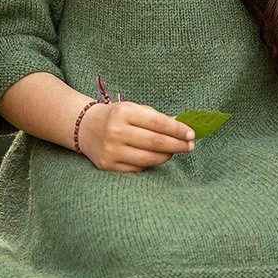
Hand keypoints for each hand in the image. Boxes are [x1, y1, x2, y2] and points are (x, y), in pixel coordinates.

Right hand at [76, 100, 195, 170]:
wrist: (85, 127)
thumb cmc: (117, 117)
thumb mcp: (134, 109)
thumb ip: (157, 118)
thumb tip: (182, 127)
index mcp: (124, 112)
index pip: (158, 123)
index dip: (177, 129)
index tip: (192, 134)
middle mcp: (116, 131)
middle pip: (155, 142)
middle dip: (177, 145)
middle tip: (190, 146)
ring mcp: (111, 150)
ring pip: (149, 158)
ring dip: (167, 156)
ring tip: (175, 152)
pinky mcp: (108, 165)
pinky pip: (138, 168)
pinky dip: (151, 163)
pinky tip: (157, 158)